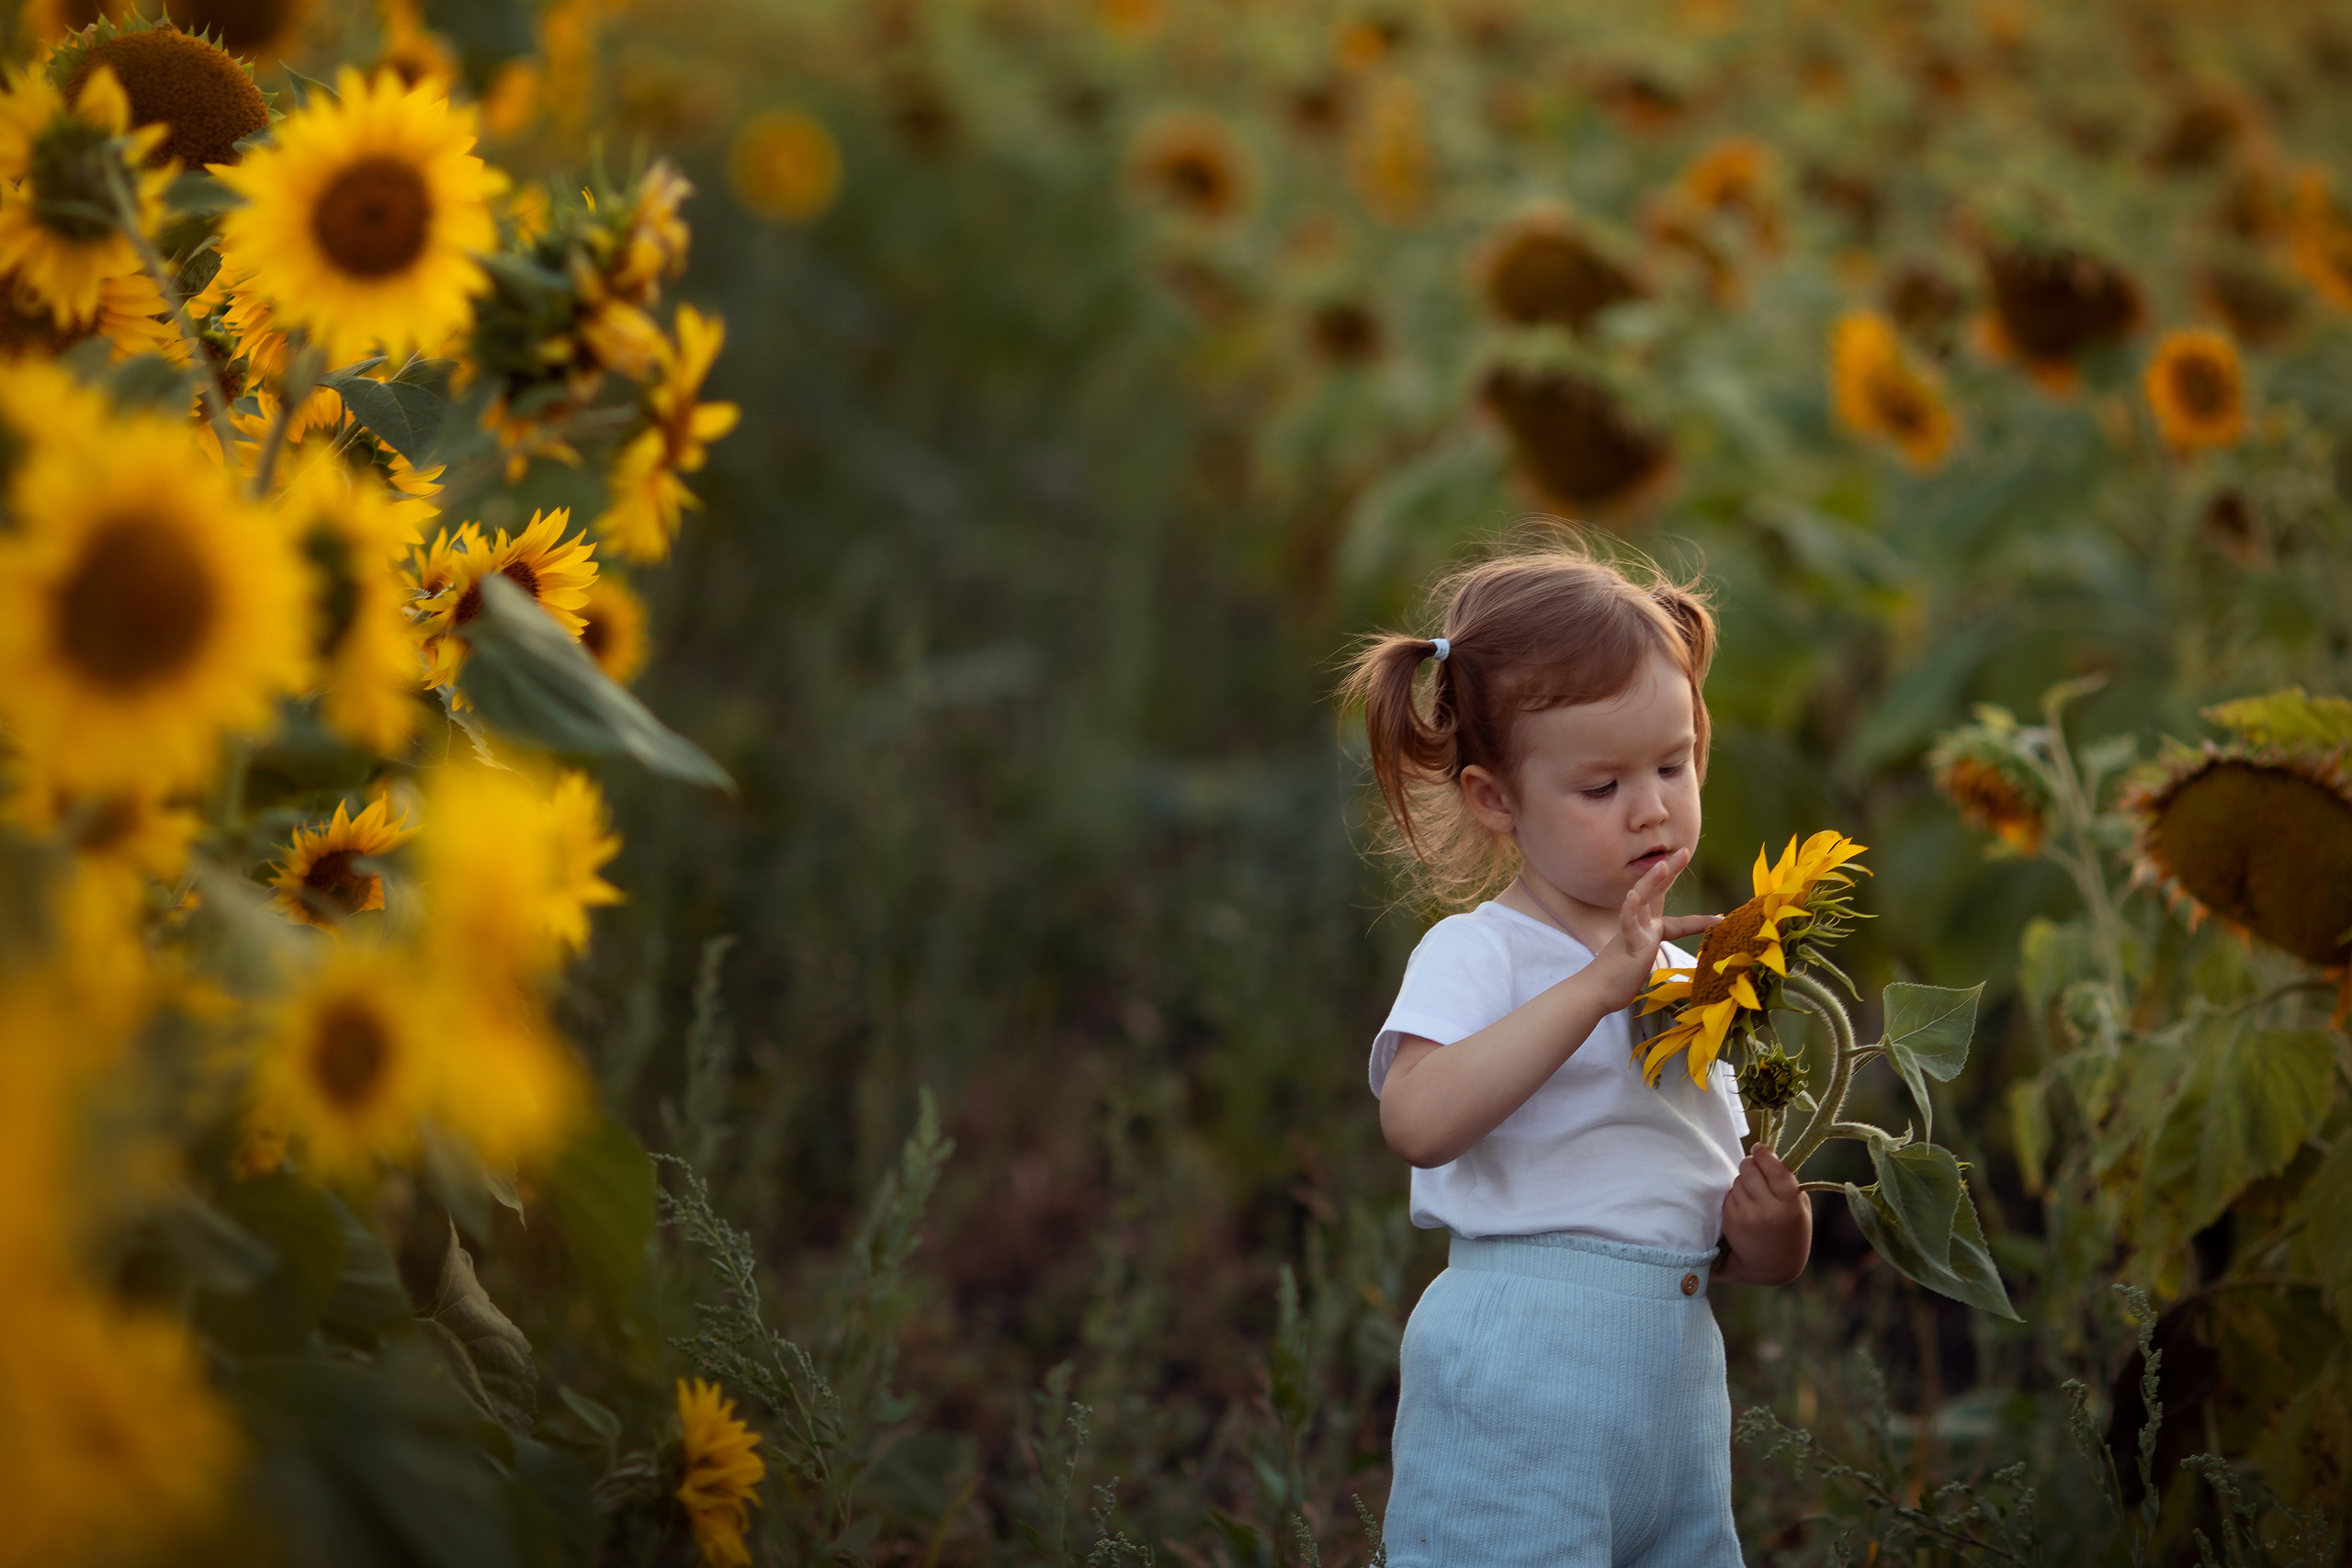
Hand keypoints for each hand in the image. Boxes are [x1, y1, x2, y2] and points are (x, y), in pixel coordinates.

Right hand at [1591, 848, 1718, 1005]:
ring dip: (1652, 881)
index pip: (1676, 922)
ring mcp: (1633, 933)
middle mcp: (1640, 927)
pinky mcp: (1627, 943)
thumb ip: (1652, 957)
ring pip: (1641, 900)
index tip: (1719, 919)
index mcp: (1647, 932)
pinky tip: (1632, 896)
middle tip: (1684, 851)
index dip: (1698, 920)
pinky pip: (1628, 923)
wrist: (1595, 991)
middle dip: (1669, 871)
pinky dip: (1630, 909)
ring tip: (1663, 864)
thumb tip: (1663, 963)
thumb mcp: (1643, 965)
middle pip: (1656, 893)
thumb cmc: (1618, 980)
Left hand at [1717, 1143, 1810, 1285]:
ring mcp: (1745, 1215)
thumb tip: (1766, 1155)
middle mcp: (1766, 1209)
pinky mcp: (1730, 1220)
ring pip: (1737, 1180)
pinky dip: (1735, 1197)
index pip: (1774, 1169)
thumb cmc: (1791, 1232)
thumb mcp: (1800, 1209)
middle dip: (1751, 1166)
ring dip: (1743, 1183)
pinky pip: (1729, 1195)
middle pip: (1749, 1169)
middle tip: (1757, 1171)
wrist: (1773, 1267)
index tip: (1759, 1148)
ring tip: (1755, 1198)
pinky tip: (1745, 1209)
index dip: (1765, 1155)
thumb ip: (1787, 1183)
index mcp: (1789, 1205)